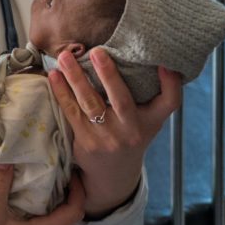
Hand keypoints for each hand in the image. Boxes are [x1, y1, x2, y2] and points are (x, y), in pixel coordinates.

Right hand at [0, 164, 84, 224]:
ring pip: (56, 222)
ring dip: (54, 203)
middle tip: (57, 173)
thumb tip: (5, 160)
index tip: (70, 173)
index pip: (74, 211)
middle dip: (67, 193)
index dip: (78, 190)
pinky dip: (43, 212)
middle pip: (68, 216)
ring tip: (43, 184)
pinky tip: (29, 203)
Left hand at [49, 48, 181, 217]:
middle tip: (96, 51)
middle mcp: (131, 130)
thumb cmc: (132, 134)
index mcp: (151, 121)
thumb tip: (160, 60)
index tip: (163, 64)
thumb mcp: (151, 118)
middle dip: (109, 74)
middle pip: (122, 99)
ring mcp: (107, 138)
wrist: (113, 173)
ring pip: (90, 103)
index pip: (169, 102)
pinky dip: (62, 92)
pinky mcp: (86, 142)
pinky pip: (72, 112)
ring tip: (64, 57)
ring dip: (75, 78)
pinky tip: (54, 76)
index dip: (170, 84)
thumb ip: (158, 93)